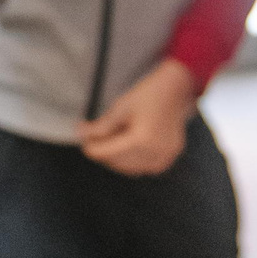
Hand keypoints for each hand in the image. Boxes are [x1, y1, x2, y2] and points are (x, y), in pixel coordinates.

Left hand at [78, 58, 197, 177]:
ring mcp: (165, 156)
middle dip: (104, 154)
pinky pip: (145, 167)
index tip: (83, 143)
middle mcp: (155, 152)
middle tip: (94, 140)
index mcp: (142, 140)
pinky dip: (133, 162)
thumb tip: (81, 134)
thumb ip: (100, 126)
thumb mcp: (120, 108)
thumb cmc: (148, 94)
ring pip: (131, 169)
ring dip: (117, 160)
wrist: (175, 88)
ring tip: (111, 142)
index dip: (92, 149)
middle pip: (118, 163)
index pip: (109, 153)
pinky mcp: (170, 156)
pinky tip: (127, 148)